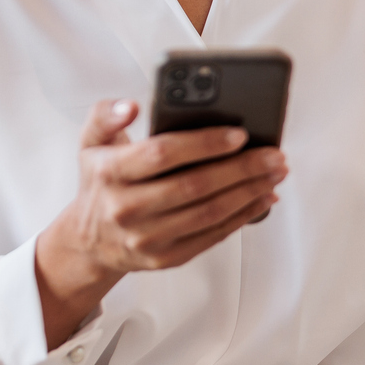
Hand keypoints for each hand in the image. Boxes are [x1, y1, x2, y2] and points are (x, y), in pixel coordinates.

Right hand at [35, 100, 287, 345]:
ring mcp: (146, 238)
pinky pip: (211, 236)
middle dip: (241, 168)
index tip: (238, 134)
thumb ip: (106, 115)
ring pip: (209, 213)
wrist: (89, 241)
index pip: (162, 154)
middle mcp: (125, 208)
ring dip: (249, 192)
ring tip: (274, 173)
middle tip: (274, 154)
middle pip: (194, 186)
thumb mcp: (91, 142)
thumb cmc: (101, 182)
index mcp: (109, 173)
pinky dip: (243, 217)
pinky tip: (262, 198)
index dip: (203, 143)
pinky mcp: (165, 258)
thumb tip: (133, 105)